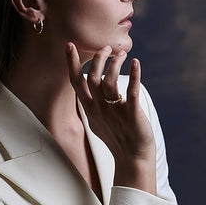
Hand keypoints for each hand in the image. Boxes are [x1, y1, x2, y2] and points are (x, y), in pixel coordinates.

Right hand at [66, 43, 156, 193]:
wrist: (132, 159)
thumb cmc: (116, 138)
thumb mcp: (96, 122)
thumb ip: (91, 104)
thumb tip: (87, 91)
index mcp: (90, 109)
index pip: (76, 83)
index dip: (72, 64)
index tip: (70, 46)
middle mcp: (99, 109)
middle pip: (93, 78)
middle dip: (97, 59)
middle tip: (105, 47)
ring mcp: (115, 112)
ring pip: (109, 81)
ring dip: (114, 64)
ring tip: (121, 54)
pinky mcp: (132, 114)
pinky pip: (131, 92)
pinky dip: (134, 75)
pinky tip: (136, 62)